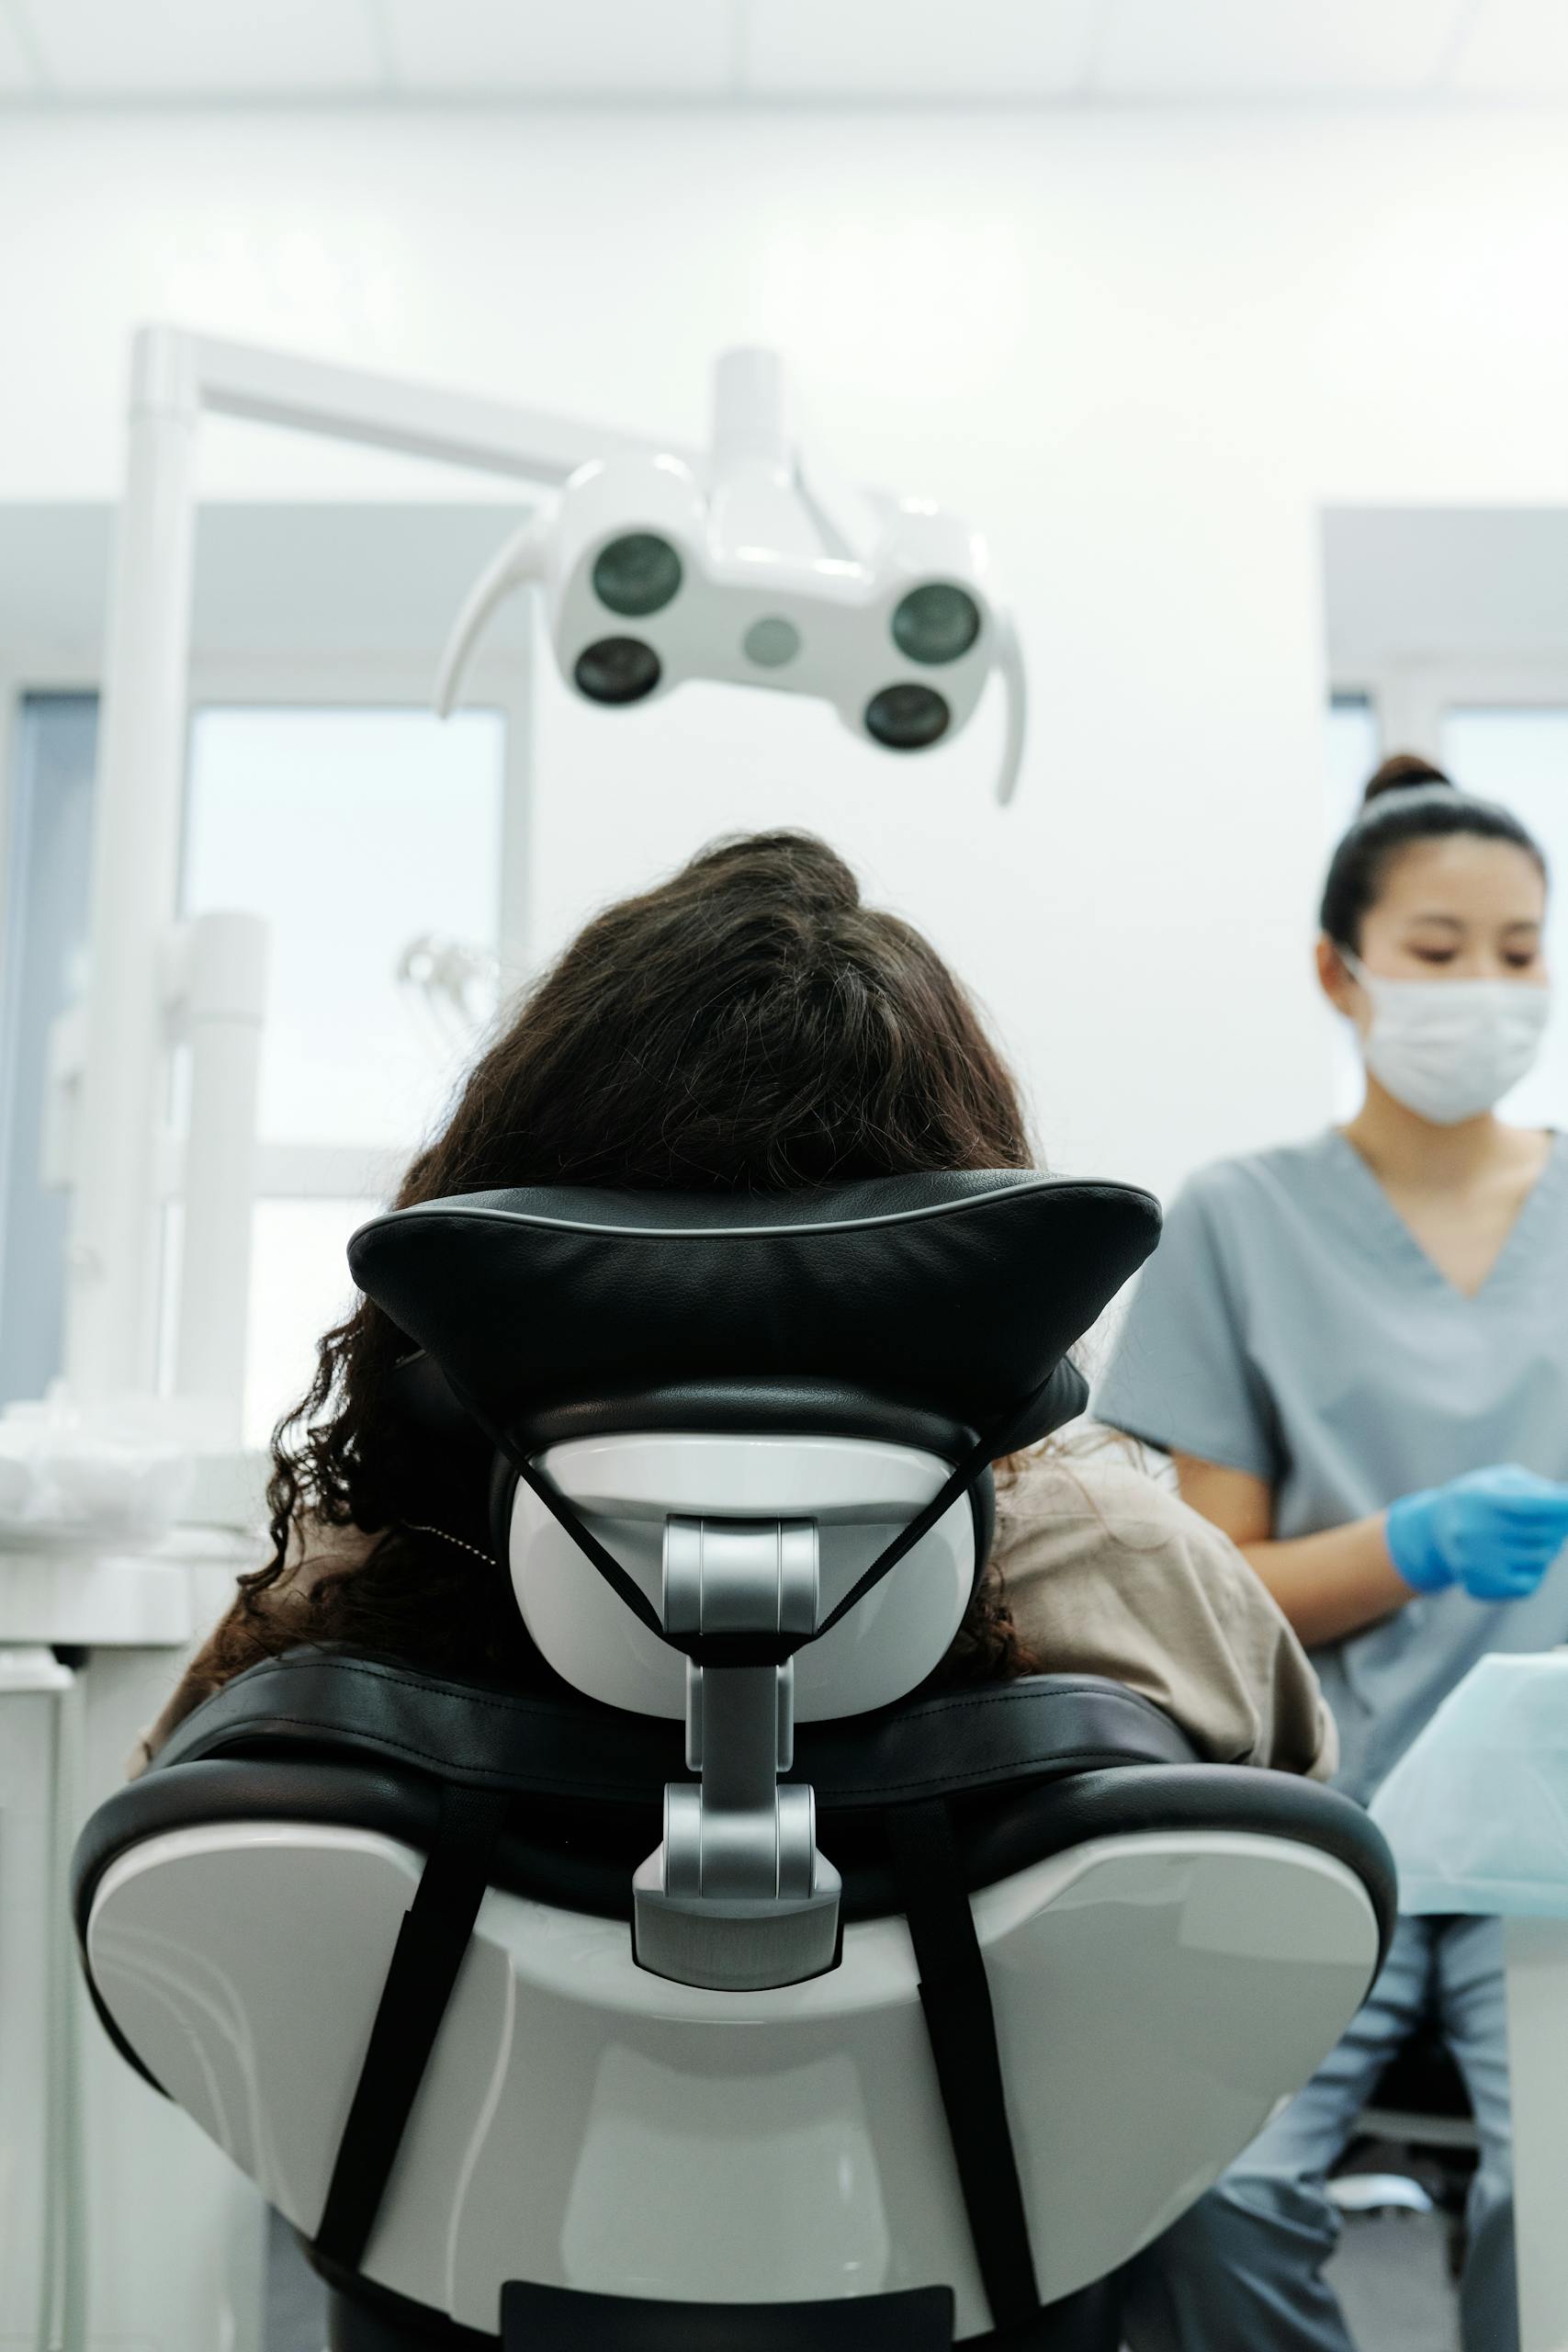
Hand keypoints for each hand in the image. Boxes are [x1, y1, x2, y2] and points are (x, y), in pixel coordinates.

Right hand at [1386, 1465, 1567, 1600]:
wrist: (1433, 1532)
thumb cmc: (1478, 1500)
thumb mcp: (1500, 1482)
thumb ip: (1535, 1490)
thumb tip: (1566, 1505)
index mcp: (1478, 1500)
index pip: (1529, 1505)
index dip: (1559, 1505)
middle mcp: (1473, 1532)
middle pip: (1542, 1533)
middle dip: (1560, 1524)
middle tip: (1560, 1517)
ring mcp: (1475, 1563)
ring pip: (1541, 1558)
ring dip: (1546, 1546)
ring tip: (1529, 1536)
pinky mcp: (1481, 1586)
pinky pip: (1529, 1583)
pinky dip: (1532, 1571)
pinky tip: (1515, 1559)